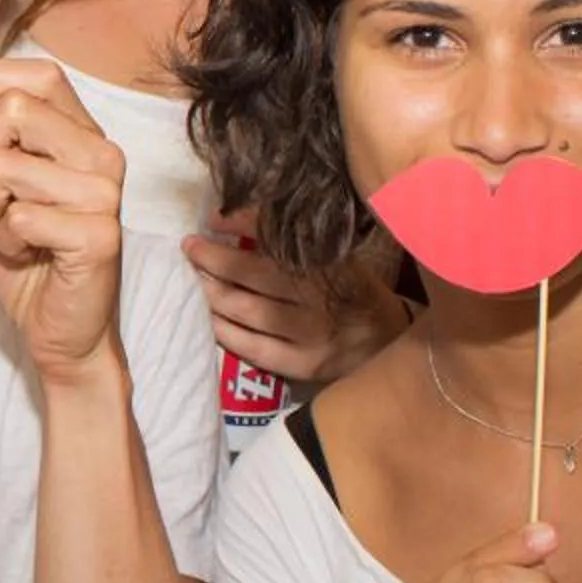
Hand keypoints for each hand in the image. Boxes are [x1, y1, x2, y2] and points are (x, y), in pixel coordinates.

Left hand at [0, 57, 127, 384]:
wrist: (58, 329)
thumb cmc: (28, 253)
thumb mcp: (0, 184)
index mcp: (82, 135)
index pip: (42, 76)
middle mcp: (102, 156)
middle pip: (15, 113)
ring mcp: (105, 195)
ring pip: (8, 169)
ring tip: (11, 232)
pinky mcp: (99, 235)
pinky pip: (21, 216)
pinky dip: (7, 240)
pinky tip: (26, 254)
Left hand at [184, 227, 408, 383]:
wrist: (391, 345)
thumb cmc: (357, 294)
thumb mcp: (340, 258)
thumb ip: (299, 242)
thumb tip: (240, 218)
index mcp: (332, 263)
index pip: (280, 237)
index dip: (243, 224)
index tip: (214, 219)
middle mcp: (320, 297)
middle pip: (255, 274)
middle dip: (215, 258)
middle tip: (190, 247)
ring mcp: (310, 334)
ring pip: (248, 310)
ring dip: (213, 292)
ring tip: (193, 278)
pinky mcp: (302, 364)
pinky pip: (252, 347)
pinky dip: (225, 331)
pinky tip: (208, 318)